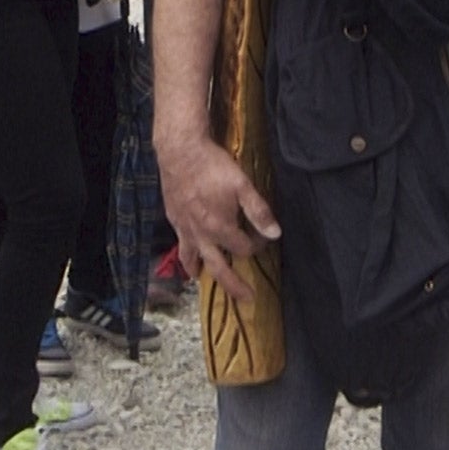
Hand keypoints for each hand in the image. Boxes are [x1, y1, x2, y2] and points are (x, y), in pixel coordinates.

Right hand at [156, 133, 280, 302]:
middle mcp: (201, 235)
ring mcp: (184, 229)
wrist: (179, 151)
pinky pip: (179, 244)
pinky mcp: (172, 219)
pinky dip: (185, 254)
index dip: (256, 246)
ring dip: (201, 271)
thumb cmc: (213, 167)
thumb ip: (258, 211)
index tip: (262, 240)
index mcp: (220, 228)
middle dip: (233, 285)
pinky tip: (187, 251)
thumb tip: (275, 234)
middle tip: (245, 299)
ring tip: (203, 280)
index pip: (243, 248)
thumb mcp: (242, 185)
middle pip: (218, 267)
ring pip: (192, 259)